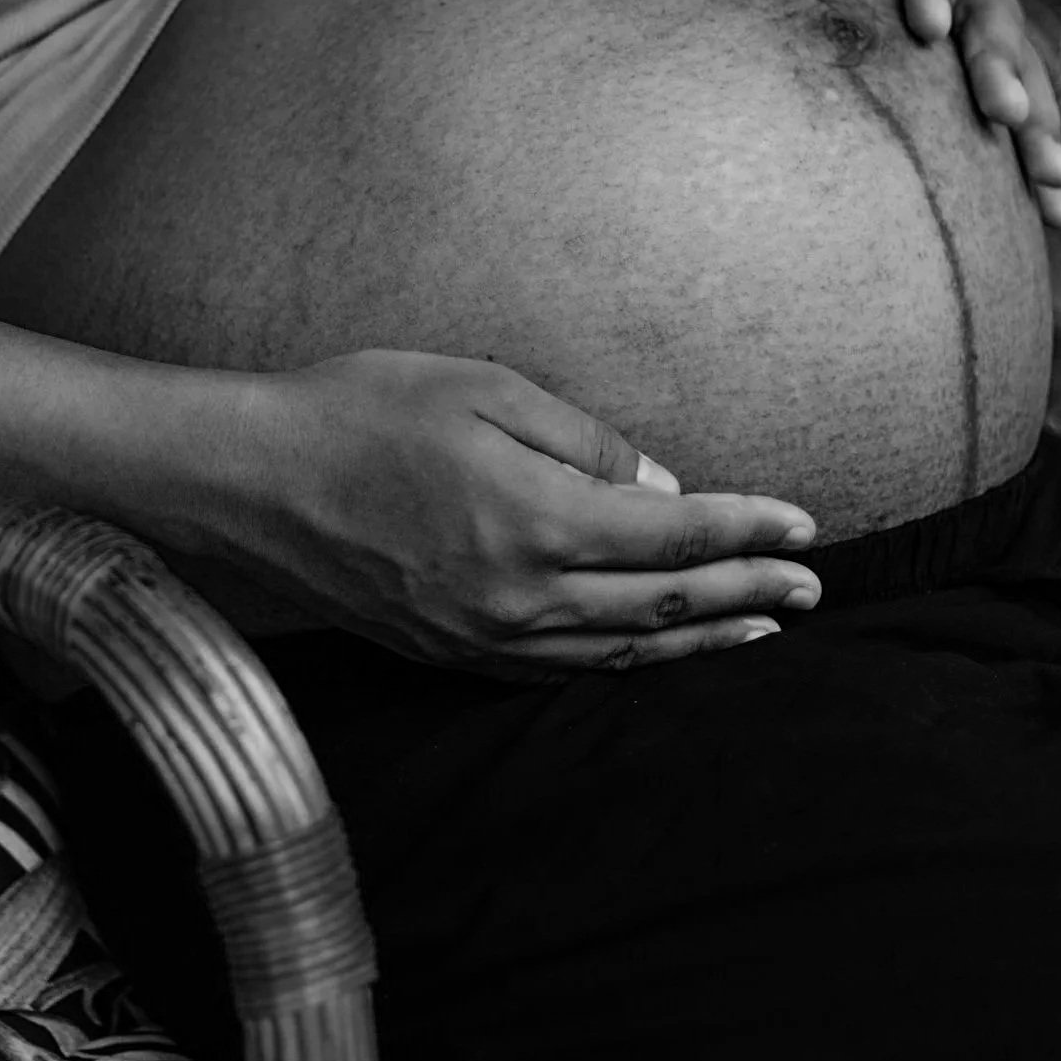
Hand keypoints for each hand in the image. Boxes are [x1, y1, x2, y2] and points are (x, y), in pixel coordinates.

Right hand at [204, 350, 822, 676]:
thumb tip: (661, 484)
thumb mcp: (481, 388)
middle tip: (812, 588)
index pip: (674, 535)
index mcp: (536, 520)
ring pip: (621, 654)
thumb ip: (583, 440)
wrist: (249, 483)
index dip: (748, 530)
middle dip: (748, 594)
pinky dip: (626, 665)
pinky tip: (654, 651)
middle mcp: (521, 596)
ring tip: (760, 627)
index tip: (805, 527)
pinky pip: (562, 671)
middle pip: (664, 607)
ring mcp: (485, 637)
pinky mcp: (452, 654)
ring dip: (701, 642)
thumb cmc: (359, 412)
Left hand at [787, 0, 1060, 229]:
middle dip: (1001, 70)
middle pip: (994, 25)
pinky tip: (1058, 218)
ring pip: (1024, 79)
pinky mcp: (997, 68)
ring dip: (1040, 131)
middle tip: (1005, 115)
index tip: (927, 19)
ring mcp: (995, 27)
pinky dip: (1041, 165)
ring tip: (1052, 184)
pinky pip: (1026, 118)